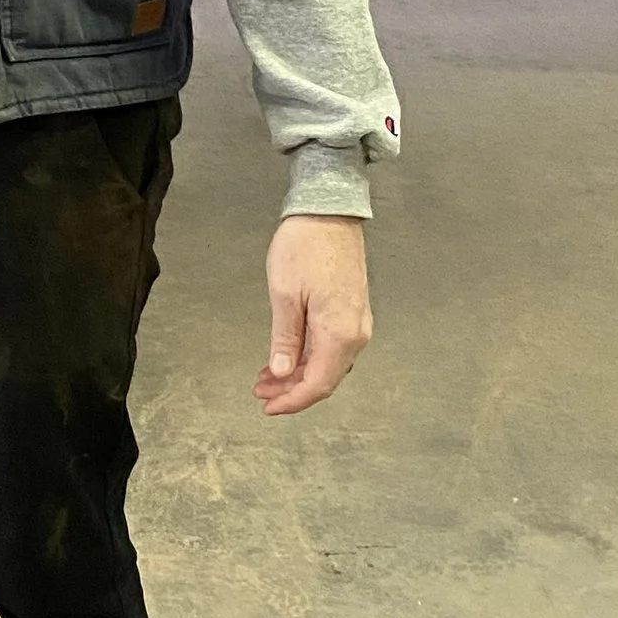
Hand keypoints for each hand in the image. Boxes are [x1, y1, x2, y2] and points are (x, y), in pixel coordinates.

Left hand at [255, 215, 371, 416]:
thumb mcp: (284, 294)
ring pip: (329, 363)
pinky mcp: (352, 310)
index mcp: (340, 333)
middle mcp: (355, 333)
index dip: (292, 401)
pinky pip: (333, 346)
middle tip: (260, 391)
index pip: (317, 384)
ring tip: (267, 376)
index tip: (268, 406)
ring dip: (299, 374)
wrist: (329, 211)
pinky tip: (288, 354)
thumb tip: (281, 372)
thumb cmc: (306, 245)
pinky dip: (309, 356)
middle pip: (325, 378)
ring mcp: (357, 321)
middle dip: (292, 390)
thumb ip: (284, 338)